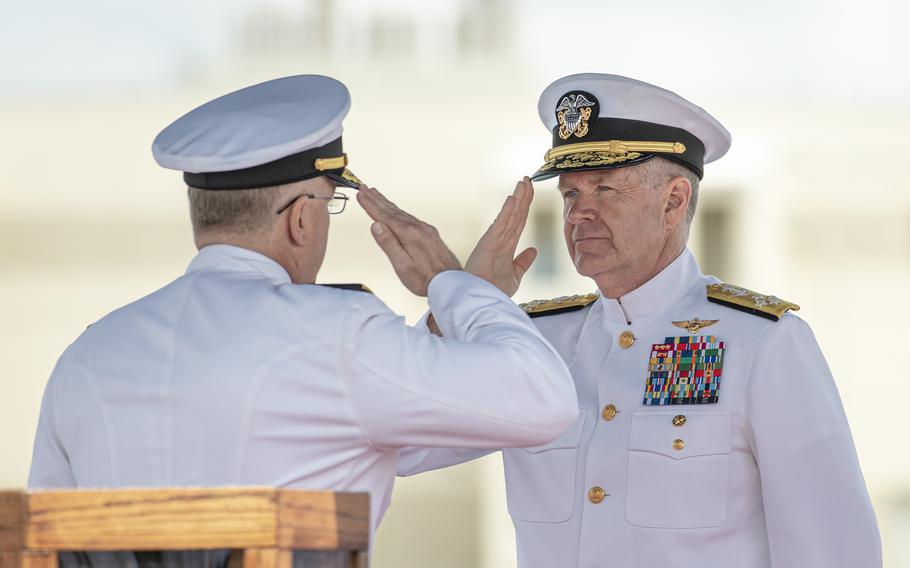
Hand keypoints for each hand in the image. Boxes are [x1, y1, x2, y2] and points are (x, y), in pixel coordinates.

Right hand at [357, 186, 462, 296]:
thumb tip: (376, 225)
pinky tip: (397, 213)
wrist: (451, 282)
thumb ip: (388, 244)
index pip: (383, 216)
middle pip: (391, 210)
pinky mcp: (429, 234)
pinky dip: (398, 212)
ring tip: (377, 195)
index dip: (370, 204)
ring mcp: (424, 230)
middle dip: (376, 199)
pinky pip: (410, 218)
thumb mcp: (402, 265)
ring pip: (401, 213)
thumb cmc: (425, 279)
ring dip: (387, 203)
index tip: (360, 194)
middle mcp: (417, 227)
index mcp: (408, 234)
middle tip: (365, 188)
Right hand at [464, 177, 537, 296]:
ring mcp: (495, 241)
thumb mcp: (515, 275)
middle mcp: (501, 240)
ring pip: (510, 216)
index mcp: (507, 245)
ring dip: (518, 199)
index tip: (530, 190)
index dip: (525, 205)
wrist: (480, 301)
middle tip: (528, 179)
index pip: (519, 221)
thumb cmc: (494, 290)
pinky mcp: (489, 244)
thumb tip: (533, 251)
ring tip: (523, 182)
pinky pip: (500, 225)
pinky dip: (507, 212)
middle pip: (516, 214)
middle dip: (523, 196)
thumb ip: (523, 262)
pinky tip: (512, 199)